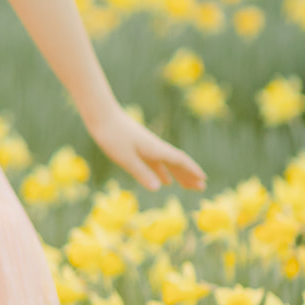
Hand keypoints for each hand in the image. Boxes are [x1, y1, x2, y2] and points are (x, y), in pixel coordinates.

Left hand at [88, 105, 205, 193]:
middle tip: (201, 188)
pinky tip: (165, 180)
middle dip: (189, 175)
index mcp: (155, 149)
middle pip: (177, 162)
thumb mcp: (125, 158)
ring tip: (188, 186)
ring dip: (179, 174)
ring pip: (168, 163)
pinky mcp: (138, 147)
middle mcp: (155, 147)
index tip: (204, 180)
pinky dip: (163, 172)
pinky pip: (156, 162)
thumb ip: (142, 172)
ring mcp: (147, 147)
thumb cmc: (112, 136)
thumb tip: (159, 188)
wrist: (101, 116)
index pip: (179, 160)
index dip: (192, 170)